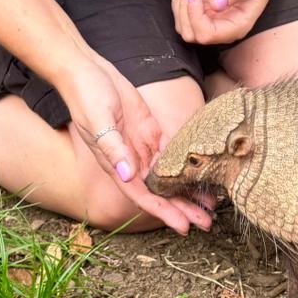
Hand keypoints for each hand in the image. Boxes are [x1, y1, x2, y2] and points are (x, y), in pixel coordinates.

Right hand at [60, 56, 211, 234]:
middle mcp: (131, 161)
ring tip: (210, 204)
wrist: (86, 71)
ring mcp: (142, 146)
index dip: (164, 212)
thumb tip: (128, 174)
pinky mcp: (150, 130)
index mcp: (116, 165)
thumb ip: (113, 148)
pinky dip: (187, 163)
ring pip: (169, 176)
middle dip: (183, 208)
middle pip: (161, 191)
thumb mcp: (98, 122)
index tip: (183, 226)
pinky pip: (172, 151)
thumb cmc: (87, 97)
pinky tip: (203, 172)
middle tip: (207, 223)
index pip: (143, 196)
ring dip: (188, 190)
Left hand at [172, 0, 278, 46]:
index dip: (195, 16)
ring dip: (180, 5)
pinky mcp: (205, 12)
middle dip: (185, 10)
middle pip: (192, 34)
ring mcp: (212, 22)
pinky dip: (180, 1)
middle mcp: (223, 29)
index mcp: (237, 27)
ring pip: (184, 26)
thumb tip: (216, 4)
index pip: (207, 34)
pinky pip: (184, 15)